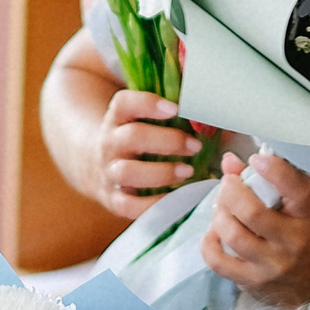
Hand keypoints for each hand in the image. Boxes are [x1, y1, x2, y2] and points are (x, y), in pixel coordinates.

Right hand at [90, 90, 202, 219]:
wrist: (98, 166)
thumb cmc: (136, 138)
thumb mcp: (141, 119)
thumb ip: (170, 114)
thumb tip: (210, 120)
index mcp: (117, 118)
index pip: (124, 103)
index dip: (148, 104)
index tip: (176, 109)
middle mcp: (109, 143)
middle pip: (133, 137)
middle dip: (168, 141)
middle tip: (196, 146)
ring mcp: (109, 172)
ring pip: (128, 172)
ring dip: (162, 172)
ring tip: (188, 171)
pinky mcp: (113, 199)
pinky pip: (129, 205)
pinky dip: (153, 203)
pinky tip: (175, 197)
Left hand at [200, 152, 309, 308]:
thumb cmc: (299, 233)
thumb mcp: (293, 206)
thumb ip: (263, 180)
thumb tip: (228, 161)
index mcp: (306, 215)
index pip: (296, 190)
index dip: (274, 170)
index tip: (256, 159)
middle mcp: (292, 241)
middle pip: (252, 212)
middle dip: (231, 192)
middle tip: (228, 184)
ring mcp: (271, 265)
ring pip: (232, 235)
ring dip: (219, 214)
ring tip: (220, 208)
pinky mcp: (252, 282)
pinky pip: (218, 261)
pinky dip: (209, 242)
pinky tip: (214, 233)